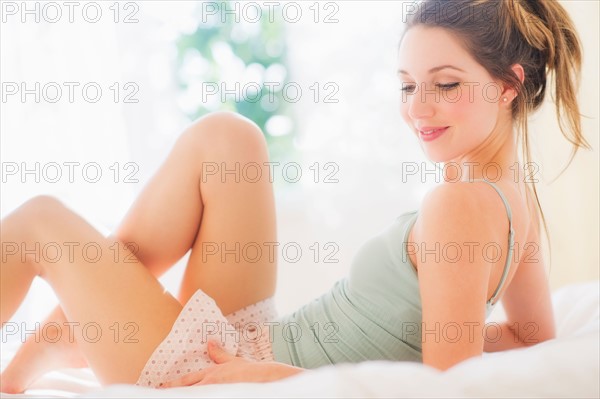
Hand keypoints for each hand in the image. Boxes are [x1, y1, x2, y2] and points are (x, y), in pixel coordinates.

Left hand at [160, 340, 304, 387]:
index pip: (186, 381)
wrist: (264, 379)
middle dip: (172, 393)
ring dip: (182, 396)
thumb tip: (210, 342)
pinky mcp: (221, 396)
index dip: (171, 385)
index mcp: (210, 375)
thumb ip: (219, 353)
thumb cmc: (250, 372)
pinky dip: (197, 398)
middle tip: (157, 395)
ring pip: (192, 395)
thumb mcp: (233, 361)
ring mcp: (214, 393)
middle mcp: (209, 386)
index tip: (159, 388)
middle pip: (185, 391)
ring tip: (169, 398)